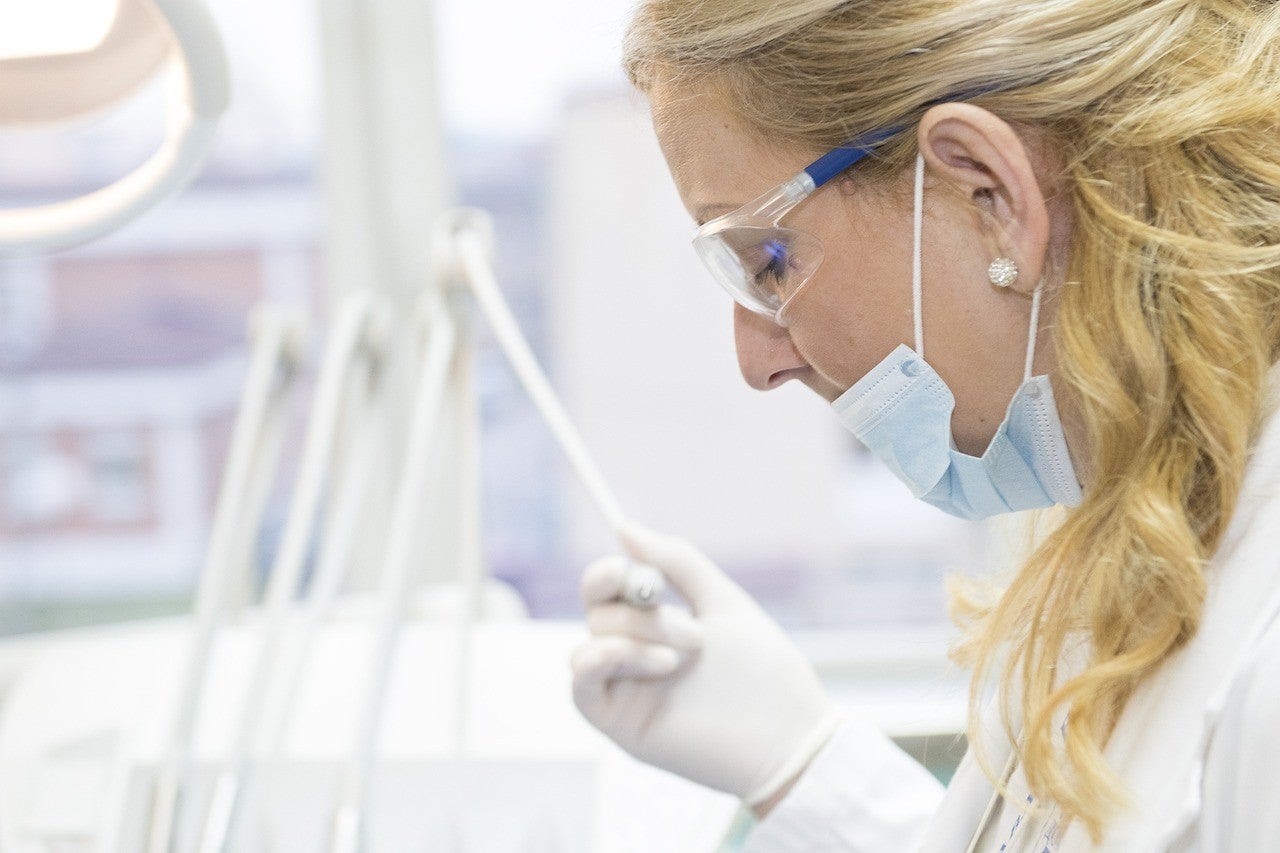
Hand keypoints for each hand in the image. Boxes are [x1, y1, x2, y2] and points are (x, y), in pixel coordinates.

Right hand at [571, 523, 841, 805]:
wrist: (786, 732)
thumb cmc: (763, 669)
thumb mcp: (721, 601)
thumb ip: (677, 562)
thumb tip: (625, 528)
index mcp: (655, 626)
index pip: (606, 590)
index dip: (610, 573)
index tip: (636, 571)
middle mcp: (634, 655)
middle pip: (598, 612)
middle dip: (644, 614)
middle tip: (695, 633)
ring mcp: (625, 689)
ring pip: (590, 643)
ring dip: (635, 638)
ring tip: (686, 658)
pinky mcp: (619, 723)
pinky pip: (580, 686)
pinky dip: (601, 661)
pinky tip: (654, 663)